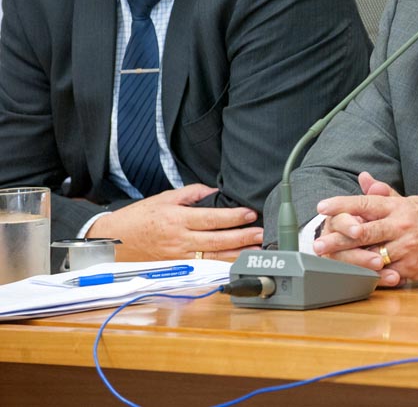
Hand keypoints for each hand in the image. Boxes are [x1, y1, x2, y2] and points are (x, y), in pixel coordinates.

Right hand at [86, 184, 263, 260]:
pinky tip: (235, 263)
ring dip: (236, 254)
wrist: (114, 240)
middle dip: (241, 237)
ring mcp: (177, 256)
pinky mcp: (176, 267)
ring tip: (255, 250)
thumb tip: (216, 193)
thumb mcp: (165, 197)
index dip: (233, 217)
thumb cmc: (139, 217)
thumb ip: (192, 194)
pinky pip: (202, 265)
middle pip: (216, 239)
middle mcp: (178, 239)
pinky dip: (220, 264)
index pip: (211, 219)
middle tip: (261, 234)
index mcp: (176, 219)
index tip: (250, 214)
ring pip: (212, 256)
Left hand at [313, 172, 417, 286]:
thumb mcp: (410, 202)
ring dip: (350, 261)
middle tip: (318, 244)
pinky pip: (386, 273)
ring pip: (372, 256)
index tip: (322, 206)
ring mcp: (406, 248)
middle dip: (338, 239)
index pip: (366, 204)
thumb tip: (364, 178)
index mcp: (398, 208)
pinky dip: (371, 275)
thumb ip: (384, 194)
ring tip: (330, 264)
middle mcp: (401, 226)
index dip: (342, 204)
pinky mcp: (411, 267)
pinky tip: (355, 277)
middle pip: (364, 232)